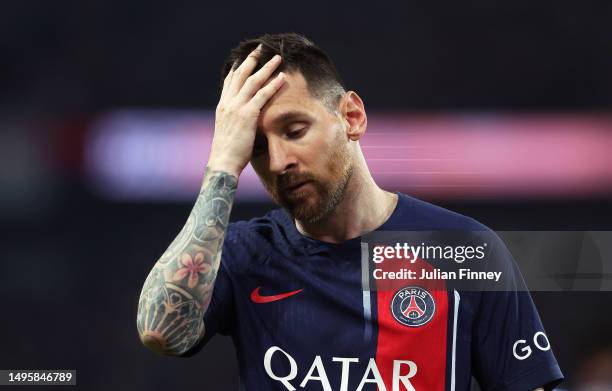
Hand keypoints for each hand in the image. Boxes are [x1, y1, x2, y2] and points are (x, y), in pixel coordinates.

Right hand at [207, 45, 285, 176]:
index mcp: (222, 107)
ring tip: (277, 58)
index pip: (230, 82)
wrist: (222, 163)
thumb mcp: (229, 132)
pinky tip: (282, 77)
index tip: (245, 58)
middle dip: (251, 60)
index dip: (238, 68)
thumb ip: (235, 121)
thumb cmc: (227, 153)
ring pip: (253, 81)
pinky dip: (273, 85)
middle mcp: (227, 103)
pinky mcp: (247, 115)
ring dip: (266, 68)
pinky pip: (262, 96)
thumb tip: (245, 121)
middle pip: (240, 75)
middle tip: (260, 49)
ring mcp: (236, 108)